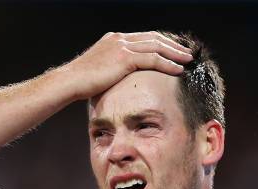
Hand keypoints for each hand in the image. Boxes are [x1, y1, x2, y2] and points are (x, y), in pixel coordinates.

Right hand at [62, 31, 192, 99]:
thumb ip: (114, 68)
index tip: (174, 49)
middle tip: (186, 52)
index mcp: (114, 39)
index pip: (144, 37)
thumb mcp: (100, 70)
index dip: (161, 42)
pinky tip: (178, 70)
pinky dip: (168, 64)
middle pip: (154, 38)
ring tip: (187, 60)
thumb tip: (122, 79)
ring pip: (156, 46)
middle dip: (172, 45)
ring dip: (174, 53)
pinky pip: (153, 59)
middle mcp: (120, 39)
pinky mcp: (124, 58)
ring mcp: (122, 46)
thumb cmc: (82, 82)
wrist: (70, 81)